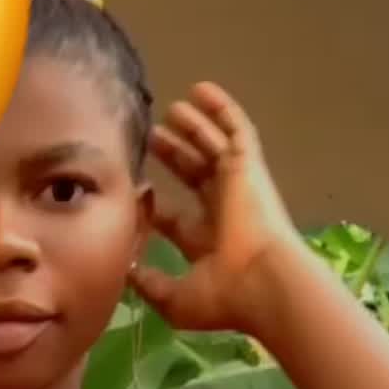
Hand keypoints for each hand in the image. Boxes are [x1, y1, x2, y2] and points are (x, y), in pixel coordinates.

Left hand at [131, 83, 304, 335]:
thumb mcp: (175, 299)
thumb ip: (149, 285)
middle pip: (195, 174)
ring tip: (171, 109)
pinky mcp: (247, 166)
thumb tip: (126, 273)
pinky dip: (221, 109)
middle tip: (152, 136)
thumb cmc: (222, 295)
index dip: (155, 206)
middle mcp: (222, 212)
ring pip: (213, 147)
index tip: (136, 191)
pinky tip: (202, 89)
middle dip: (174, 155)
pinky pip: (236, 129)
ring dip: (194, 127)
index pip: (176, 218)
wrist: (261, 281)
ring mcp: (237, 186)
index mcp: (206, 243)